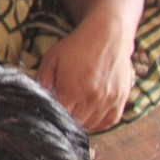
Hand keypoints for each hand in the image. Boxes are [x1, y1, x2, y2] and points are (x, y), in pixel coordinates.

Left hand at [38, 14, 134, 131]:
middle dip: (66, 120)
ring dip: (81, 123)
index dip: (53, 116)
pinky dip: (99, 123)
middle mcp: (92, 98)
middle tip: (61, 112)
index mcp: (72, 89)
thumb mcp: (52, 59)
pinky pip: (110, 122)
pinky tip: (90, 117)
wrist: (108, 34)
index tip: (48, 112)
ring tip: (74, 113)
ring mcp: (109, 100)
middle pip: (75, 123)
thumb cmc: (76, 46)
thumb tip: (38, 99)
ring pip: (92, 125)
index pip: (59, 116)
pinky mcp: (121, 99)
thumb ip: (43, 80)